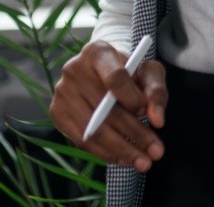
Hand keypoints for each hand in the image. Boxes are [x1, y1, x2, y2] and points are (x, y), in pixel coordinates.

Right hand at [49, 40, 167, 171]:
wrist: (104, 71)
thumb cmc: (130, 71)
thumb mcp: (149, 72)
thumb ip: (156, 92)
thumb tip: (157, 120)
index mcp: (97, 52)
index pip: (115, 78)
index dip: (132, 99)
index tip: (148, 114)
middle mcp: (73, 70)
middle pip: (105, 109)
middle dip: (134, 134)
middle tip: (156, 152)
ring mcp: (61, 92)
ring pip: (93, 130)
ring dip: (121, 150)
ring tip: (142, 161)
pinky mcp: (57, 113)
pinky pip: (81, 140)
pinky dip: (104, 153)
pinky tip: (122, 158)